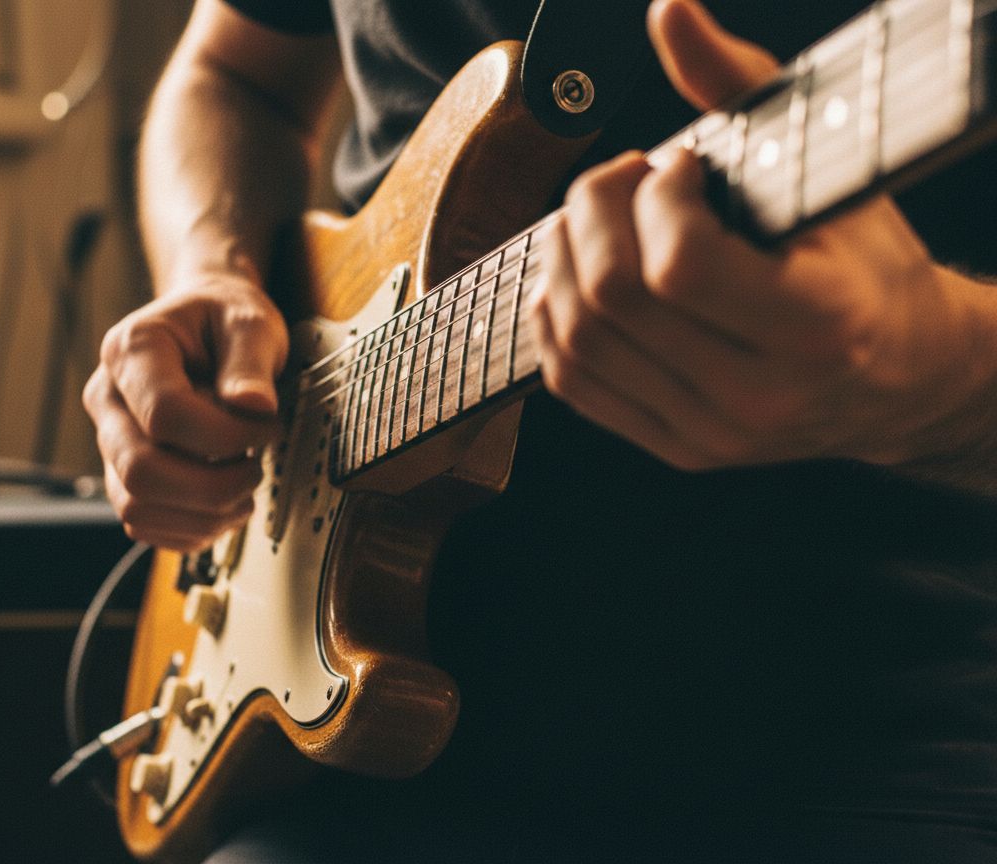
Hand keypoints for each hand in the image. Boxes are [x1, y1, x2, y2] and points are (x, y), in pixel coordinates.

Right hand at [83, 272, 287, 549]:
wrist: (206, 321)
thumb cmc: (226, 319)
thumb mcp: (250, 322)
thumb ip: (251, 361)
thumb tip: (253, 406)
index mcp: (131, 350)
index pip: (165, 415)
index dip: (226, 436)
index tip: (268, 428)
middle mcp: (107, 397)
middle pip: (141, 472)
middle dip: (213, 486)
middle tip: (256, 467)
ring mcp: (110, 439)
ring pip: (136, 507)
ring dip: (203, 514)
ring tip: (245, 489)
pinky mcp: (123, 473)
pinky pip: (142, 524)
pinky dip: (190, 530)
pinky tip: (225, 507)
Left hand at [533, 0, 993, 473]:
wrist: (898, 381)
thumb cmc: (867, 267)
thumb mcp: (829, 174)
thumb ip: (740, 88)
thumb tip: (666, 11)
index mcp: (815, 327)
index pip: (681, 266)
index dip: (655, 197)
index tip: (677, 167)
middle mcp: (756, 396)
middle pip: (612, 297)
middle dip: (591, 212)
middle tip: (621, 181)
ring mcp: (707, 433)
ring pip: (578, 339)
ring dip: (562, 258)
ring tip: (595, 221)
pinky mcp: (671, 447)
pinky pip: (570, 380)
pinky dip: (553, 315)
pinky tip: (578, 273)